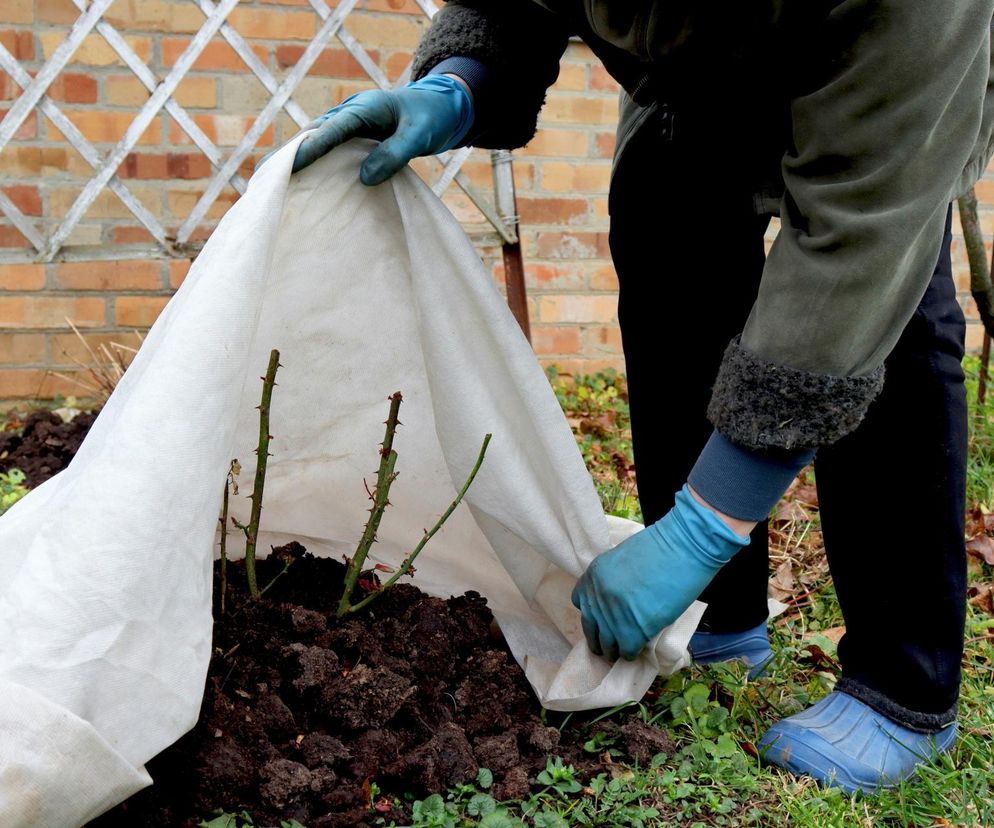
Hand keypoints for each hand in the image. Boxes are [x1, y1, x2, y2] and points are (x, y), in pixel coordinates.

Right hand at [284, 74, 472, 182]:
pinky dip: (313, 163)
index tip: (291, 165)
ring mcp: (349, 124)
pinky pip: (327, 149)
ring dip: (296, 159)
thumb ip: (394, 154)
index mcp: (364, 108)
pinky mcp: (352, 137)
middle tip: (264, 175)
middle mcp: (350, 113)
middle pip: (314, 133)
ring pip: (316, 141)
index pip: (332, 129)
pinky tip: (300, 182)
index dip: (311, 148)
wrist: (439, 107)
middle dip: (291, 154)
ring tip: (271, 182)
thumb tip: (364, 178)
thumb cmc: (430, 118)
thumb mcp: (419, 136)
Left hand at [571, 485, 749, 660]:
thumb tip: (614, 600)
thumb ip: (611, 579)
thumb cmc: (660, 548)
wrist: (682, 549)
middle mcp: (597, 597)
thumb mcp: (621, 559)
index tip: (602, 619)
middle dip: (599, 638)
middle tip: (609, 644)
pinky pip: (626, 651)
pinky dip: (631, 653)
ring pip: (606, 645)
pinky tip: (638, 649)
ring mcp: (612, 616)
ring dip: (614, 650)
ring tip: (622, 651)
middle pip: (590, 629)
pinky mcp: (632, 631)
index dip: (592, 613)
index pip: (580, 603)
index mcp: (592, 576)